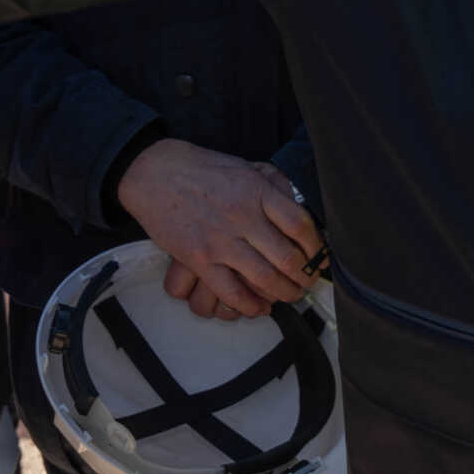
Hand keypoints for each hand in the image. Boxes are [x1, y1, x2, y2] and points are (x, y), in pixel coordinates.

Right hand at [113, 139, 321, 321]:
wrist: (154, 172)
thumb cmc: (200, 168)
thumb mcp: (243, 167)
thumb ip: (272, 185)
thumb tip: (298, 204)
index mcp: (257, 191)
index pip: (300, 224)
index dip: (316, 247)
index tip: (319, 257)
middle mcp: (242, 216)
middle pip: (287, 258)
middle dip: (303, 277)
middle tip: (307, 282)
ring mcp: (220, 240)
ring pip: (264, 279)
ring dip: (283, 293)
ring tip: (290, 295)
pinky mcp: (199, 259)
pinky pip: (231, 292)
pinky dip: (250, 305)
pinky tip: (259, 306)